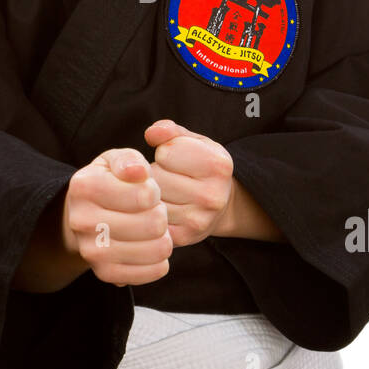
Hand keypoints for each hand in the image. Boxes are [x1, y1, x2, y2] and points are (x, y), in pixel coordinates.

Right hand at [62, 148, 172, 286]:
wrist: (86, 216)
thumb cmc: (109, 182)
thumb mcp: (115, 161)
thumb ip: (129, 160)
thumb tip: (139, 172)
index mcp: (85, 186)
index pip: (145, 195)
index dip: (154, 192)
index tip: (147, 191)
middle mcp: (82, 220)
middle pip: (153, 224)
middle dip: (161, 215)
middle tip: (152, 211)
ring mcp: (91, 250)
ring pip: (156, 249)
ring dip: (164, 238)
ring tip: (153, 229)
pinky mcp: (104, 273)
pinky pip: (150, 272)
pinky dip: (160, 261)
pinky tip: (152, 247)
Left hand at [144, 119, 234, 247]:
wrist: (220, 205)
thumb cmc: (200, 166)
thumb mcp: (192, 141)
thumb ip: (170, 130)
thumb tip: (151, 133)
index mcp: (218, 165)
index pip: (166, 152)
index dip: (164, 152)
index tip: (175, 159)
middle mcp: (213, 196)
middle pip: (156, 177)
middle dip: (156, 173)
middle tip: (169, 177)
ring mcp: (199, 220)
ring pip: (151, 199)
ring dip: (151, 193)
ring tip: (166, 192)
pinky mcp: (183, 238)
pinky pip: (150, 219)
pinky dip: (149, 212)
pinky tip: (162, 208)